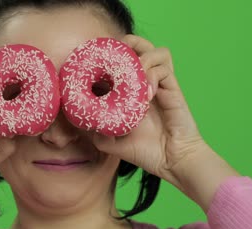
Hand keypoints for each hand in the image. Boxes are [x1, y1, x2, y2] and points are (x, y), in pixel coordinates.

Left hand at [92, 34, 208, 192]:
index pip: (119, 62)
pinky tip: (146, 95)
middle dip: (126, 44)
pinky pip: (164, 69)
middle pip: (140, 45)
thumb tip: (77, 120)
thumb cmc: (144, 151)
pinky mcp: (173, 89)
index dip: (107, 57)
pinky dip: (152, 76)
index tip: (93, 64)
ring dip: (142, 57)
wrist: (170, 161)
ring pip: (156, 51)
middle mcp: (145, 83)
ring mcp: (160, 85)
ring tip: (133, 75)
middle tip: (114, 58)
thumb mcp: (109, 143)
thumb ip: (93, 131)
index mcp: (130, 91)